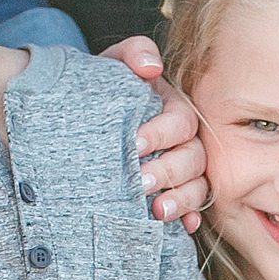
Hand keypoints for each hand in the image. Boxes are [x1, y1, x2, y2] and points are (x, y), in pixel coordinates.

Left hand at [100, 35, 207, 231]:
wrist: (80, 116)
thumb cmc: (101, 89)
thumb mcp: (112, 64)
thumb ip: (133, 52)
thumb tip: (151, 67)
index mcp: (174, 109)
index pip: (182, 122)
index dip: (162, 133)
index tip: (134, 143)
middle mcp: (183, 141)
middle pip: (193, 158)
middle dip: (169, 171)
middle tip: (140, 181)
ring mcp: (179, 169)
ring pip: (198, 186)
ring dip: (182, 200)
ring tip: (157, 211)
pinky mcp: (171, 193)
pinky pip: (192, 209)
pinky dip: (189, 218)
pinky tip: (180, 227)